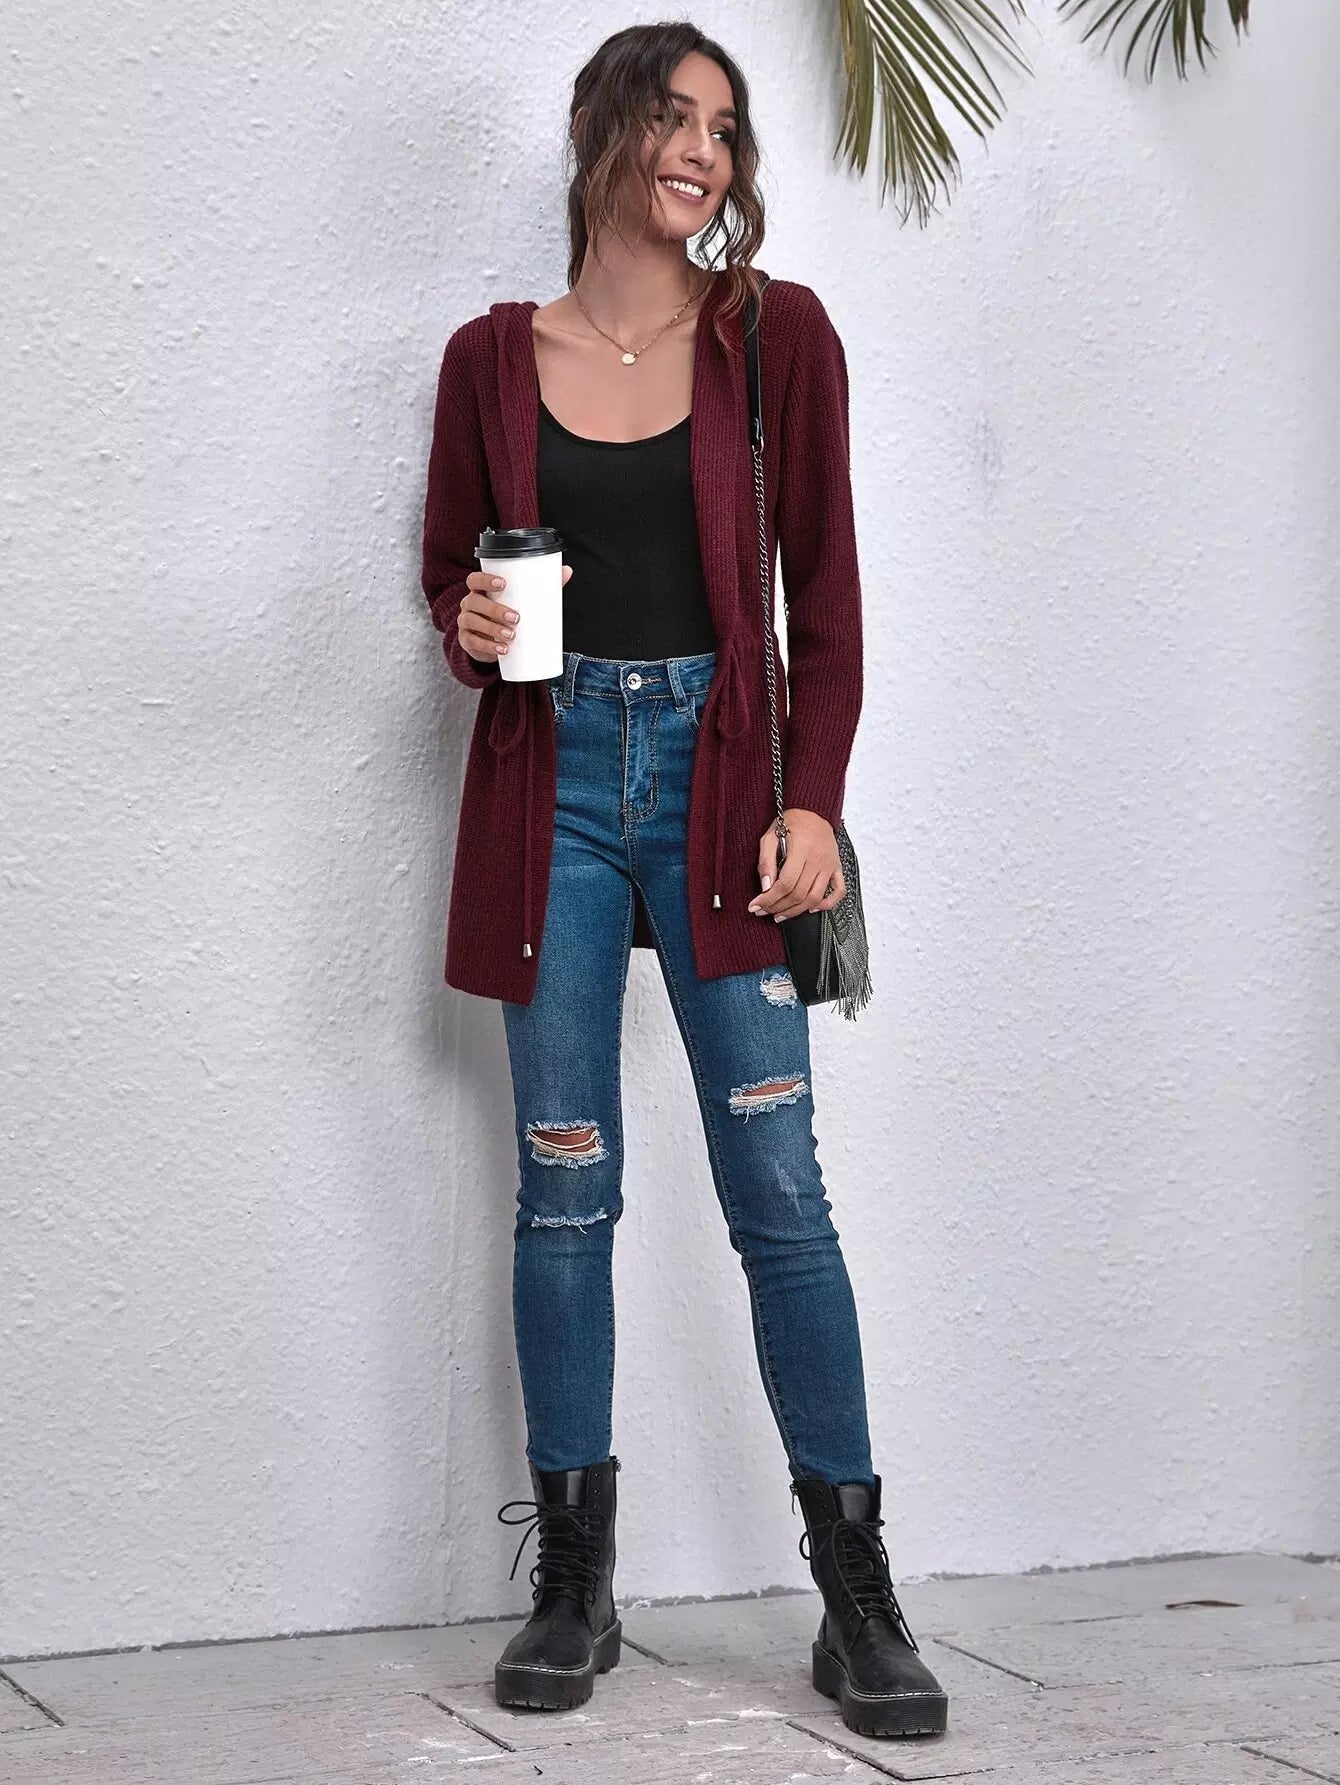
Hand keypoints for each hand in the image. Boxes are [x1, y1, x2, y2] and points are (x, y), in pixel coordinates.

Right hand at [458, 565, 572, 661]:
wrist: (492, 642)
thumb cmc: (506, 614)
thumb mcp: (521, 601)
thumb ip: (542, 586)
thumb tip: (566, 571)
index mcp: (481, 591)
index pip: (474, 580)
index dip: (485, 579)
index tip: (503, 584)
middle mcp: (470, 604)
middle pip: (474, 601)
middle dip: (495, 609)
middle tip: (516, 618)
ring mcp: (465, 623)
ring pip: (472, 621)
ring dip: (492, 629)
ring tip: (511, 635)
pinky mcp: (467, 641)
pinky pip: (473, 642)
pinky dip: (488, 647)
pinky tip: (502, 650)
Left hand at [748, 809, 844, 920]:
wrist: (813, 810)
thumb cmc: (791, 822)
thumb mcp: (770, 836)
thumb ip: (766, 862)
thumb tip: (766, 887)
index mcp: (802, 850)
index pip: (785, 883)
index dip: (769, 899)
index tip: (756, 906)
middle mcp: (818, 859)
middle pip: (798, 894)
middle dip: (778, 907)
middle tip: (764, 911)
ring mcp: (830, 865)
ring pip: (814, 898)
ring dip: (796, 911)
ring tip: (780, 914)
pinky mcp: (836, 868)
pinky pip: (838, 892)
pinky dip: (826, 905)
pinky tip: (810, 909)